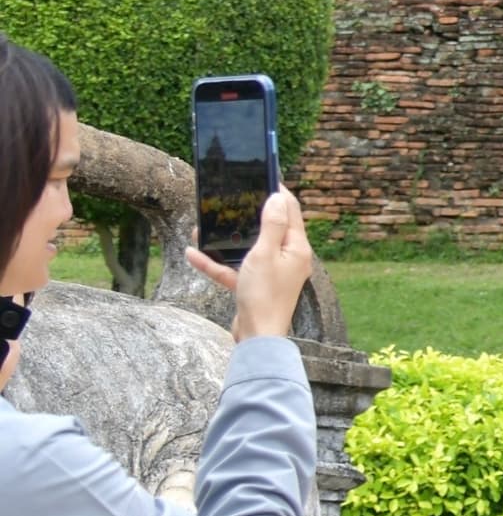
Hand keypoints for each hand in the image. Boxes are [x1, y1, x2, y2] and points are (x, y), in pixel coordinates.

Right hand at [192, 187, 314, 342]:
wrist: (256, 337)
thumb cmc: (264, 296)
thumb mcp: (265, 254)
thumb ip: (272, 225)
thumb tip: (278, 198)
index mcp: (297, 248)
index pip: (291, 213)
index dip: (278, 194)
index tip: (265, 178)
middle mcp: (288, 259)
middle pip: (268, 229)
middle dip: (248, 216)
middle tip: (232, 199)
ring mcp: (271, 273)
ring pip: (246, 249)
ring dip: (225, 241)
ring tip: (203, 227)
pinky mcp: (254, 286)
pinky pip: (233, 269)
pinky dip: (215, 263)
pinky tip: (192, 254)